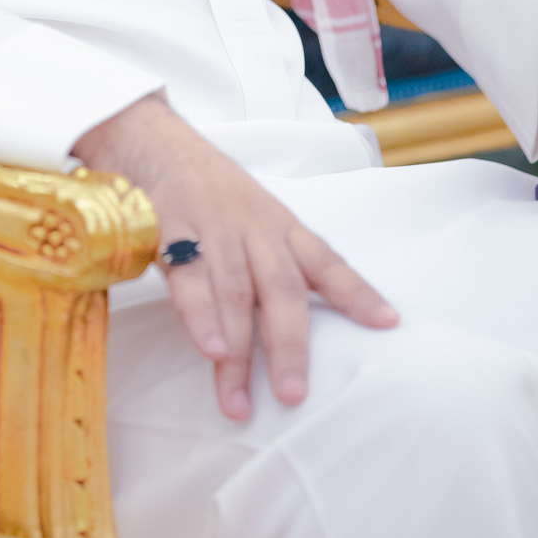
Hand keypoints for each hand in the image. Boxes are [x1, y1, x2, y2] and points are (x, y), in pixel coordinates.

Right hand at [71, 94, 397, 420]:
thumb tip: (293, 325)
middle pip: (282, 290)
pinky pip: (187, 277)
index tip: (387, 323)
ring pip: (234, 294)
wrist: (150, 136)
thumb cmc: (205, 188)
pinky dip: (200, 315)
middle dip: (289, 347)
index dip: (357, 292)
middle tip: (292, 395)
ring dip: (238, 352)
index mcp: (279, 224)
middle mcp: (253, 226)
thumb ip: (273, 261)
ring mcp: (212, 226)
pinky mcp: (168, 226)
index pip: (326, 260)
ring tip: (238, 401)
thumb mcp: (252, 214)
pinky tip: (210, 349)